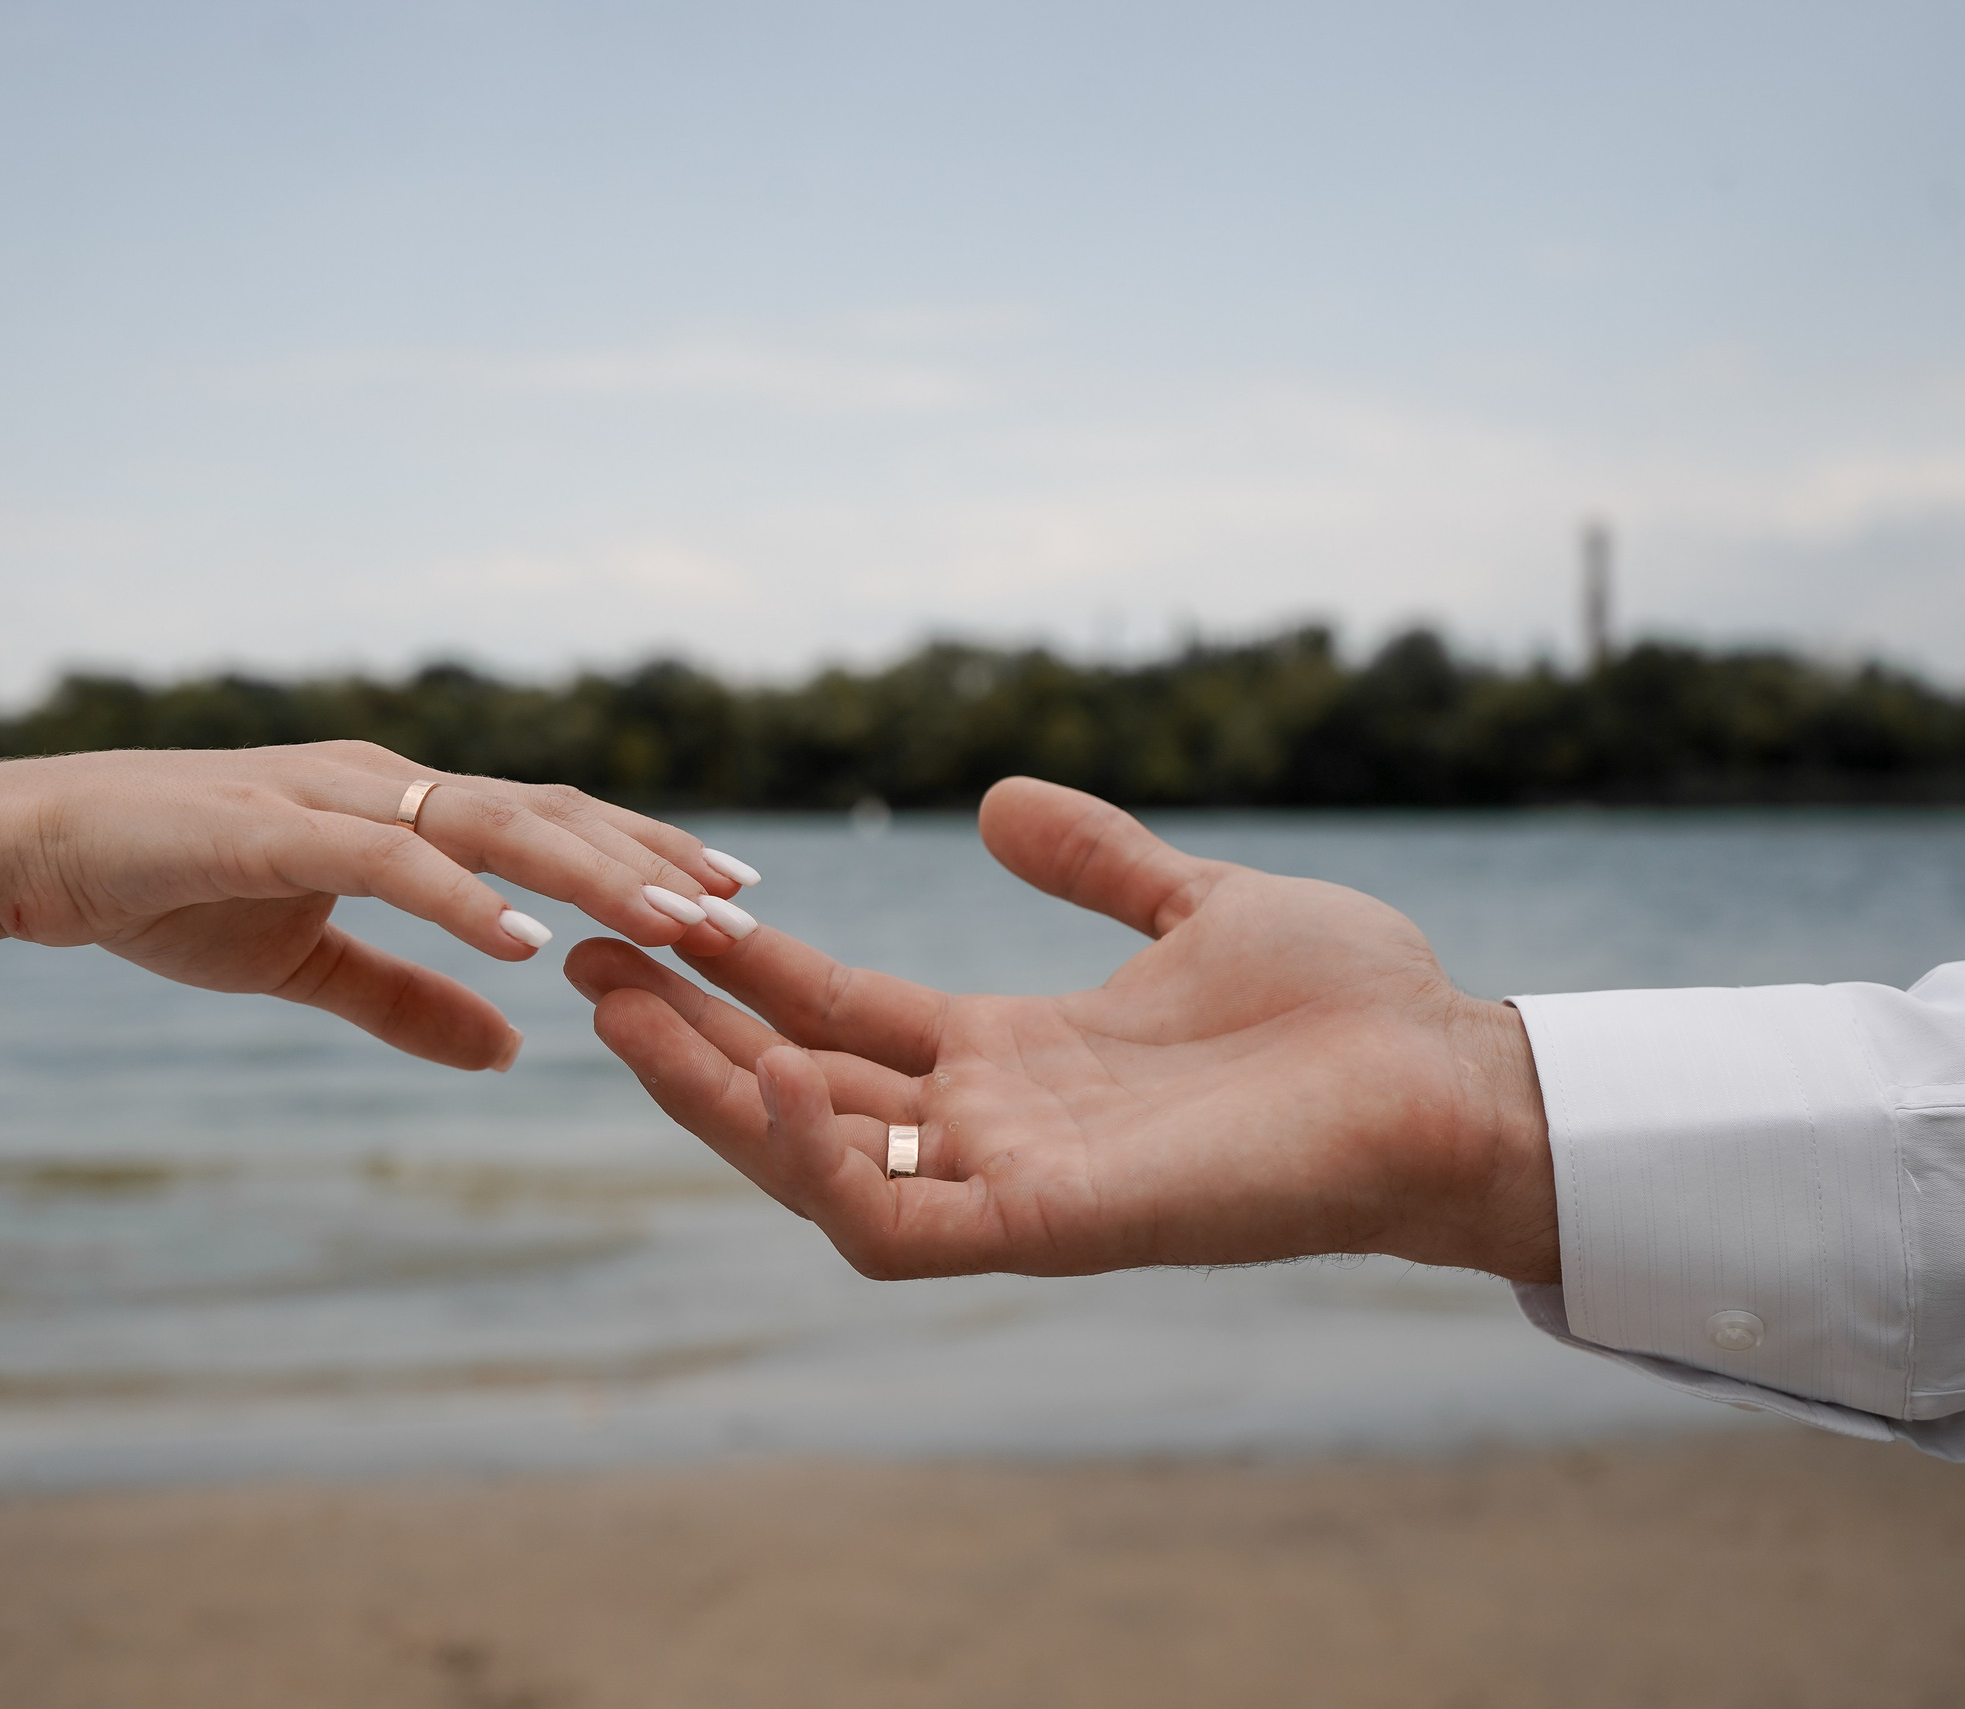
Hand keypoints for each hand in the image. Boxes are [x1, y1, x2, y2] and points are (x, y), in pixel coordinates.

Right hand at [0, 743, 757, 1071]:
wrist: (35, 850)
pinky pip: (392, 861)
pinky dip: (462, 899)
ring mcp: (336, 798)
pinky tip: (524, 944)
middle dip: (651, 863)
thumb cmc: (168, 889)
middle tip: (745, 912)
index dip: (642, 858)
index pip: (552, 827)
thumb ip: (410, 999)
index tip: (729, 901)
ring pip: (494, 826)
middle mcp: (388, 786)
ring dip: (591, 874)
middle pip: (551, 816)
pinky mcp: (276, 828)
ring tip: (675, 921)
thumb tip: (510, 1048)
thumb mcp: (308, 961)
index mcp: (403, 811)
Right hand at [566, 777, 1556, 1282]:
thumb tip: (996, 803)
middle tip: (587, 956)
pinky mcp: (1054, 1228)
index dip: (741, 976)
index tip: (653, 912)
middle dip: (688, 1037)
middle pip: (796, 1090)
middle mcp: (993, 1130)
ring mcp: (1015, 1186)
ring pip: (813, 1165)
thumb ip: (1096, 864)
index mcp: (1013, 1060)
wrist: (1458, 1079)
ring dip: (713, 1097)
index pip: (840, 1018)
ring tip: (625, 1010)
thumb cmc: (1351, 1007)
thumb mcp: (1195, 906)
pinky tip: (772, 1079)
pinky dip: (821, 1165)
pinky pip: (895, 1225)